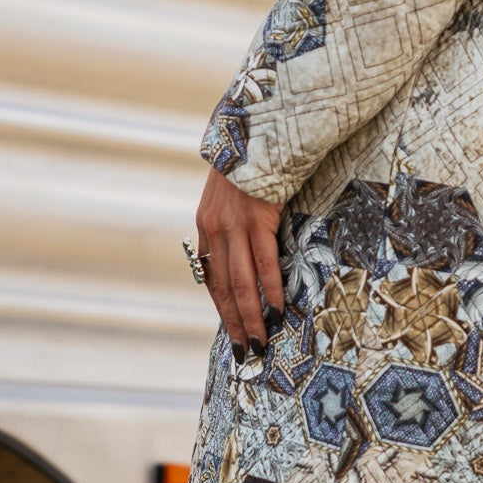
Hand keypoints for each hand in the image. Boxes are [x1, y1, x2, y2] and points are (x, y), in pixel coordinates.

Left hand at [195, 166, 283, 358]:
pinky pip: (264, 263)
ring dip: (250, 316)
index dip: (222, 308)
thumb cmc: (253, 163)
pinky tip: (276, 311)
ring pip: (240, 282)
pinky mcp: (257, 218)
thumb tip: (249, 254)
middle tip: (243, 353)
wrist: (260, 129)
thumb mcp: (232, 196)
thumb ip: (234, 225)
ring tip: (258, 342)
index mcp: (206, 226)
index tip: (232, 333)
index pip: (211, 278)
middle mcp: (215, 228)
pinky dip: (270, 290)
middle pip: (223, 287)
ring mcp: (235, 224)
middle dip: (234, 323)